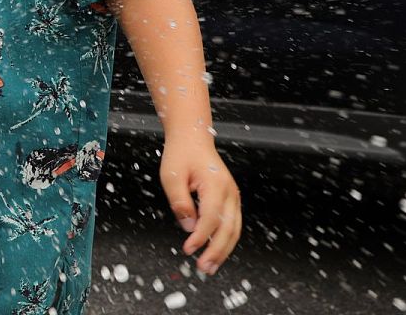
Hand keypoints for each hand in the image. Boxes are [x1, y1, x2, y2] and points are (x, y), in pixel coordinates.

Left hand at [160, 135, 241, 274]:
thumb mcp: (171, 176)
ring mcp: (232, 195)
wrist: (192, 138)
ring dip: (224, 249)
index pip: (211, 217)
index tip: (189, 249)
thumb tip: (188, 227)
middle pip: (228, 228)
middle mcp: (228, 191)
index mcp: (214, 184)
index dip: (201, 236)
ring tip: (212, 266)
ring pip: (234, 229)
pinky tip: (216, 250)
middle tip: (204, 267)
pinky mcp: (230, 199)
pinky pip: (232, 223)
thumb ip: (180, 202)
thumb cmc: (181, 154)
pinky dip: (226, 239)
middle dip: (217, 251)